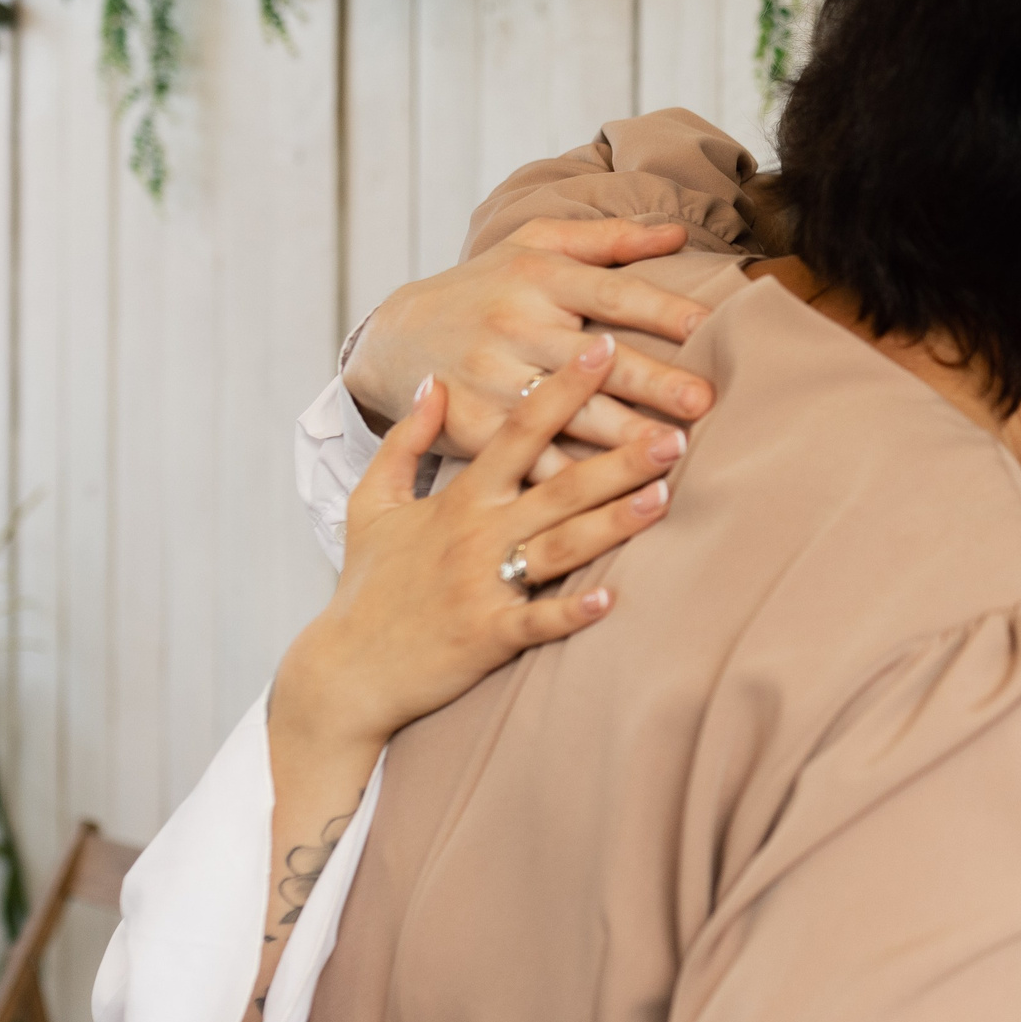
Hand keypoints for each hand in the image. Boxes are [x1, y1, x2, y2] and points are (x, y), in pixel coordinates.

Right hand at [276, 333, 686, 752]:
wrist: (346, 672)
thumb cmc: (367, 585)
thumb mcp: (370, 503)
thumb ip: (403, 442)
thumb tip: (430, 383)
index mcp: (459, 499)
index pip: (518, 431)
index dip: (563, 389)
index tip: (607, 349)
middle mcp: (476, 534)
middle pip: (558, 486)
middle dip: (618, 459)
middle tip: (673, 433)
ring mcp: (482, 585)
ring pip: (559, 546)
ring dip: (612, 523)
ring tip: (663, 497)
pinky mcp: (487, 636)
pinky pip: (537, 621)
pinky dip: (571, 612)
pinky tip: (611, 599)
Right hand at [343, 216, 716, 476]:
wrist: (393, 339)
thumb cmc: (485, 289)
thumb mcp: (533, 246)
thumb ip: (608, 239)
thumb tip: (678, 234)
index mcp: (537, 279)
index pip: (609, 292)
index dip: (658, 307)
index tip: (707, 324)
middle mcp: (515, 329)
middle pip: (594, 362)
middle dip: (650, 382)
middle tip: (701, 402)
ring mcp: (492, 382)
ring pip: (567, 418)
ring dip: (620, 440)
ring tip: (670, 454)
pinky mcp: (474, 430)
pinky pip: (531, 460)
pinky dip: (571, 481)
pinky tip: (615, 499)